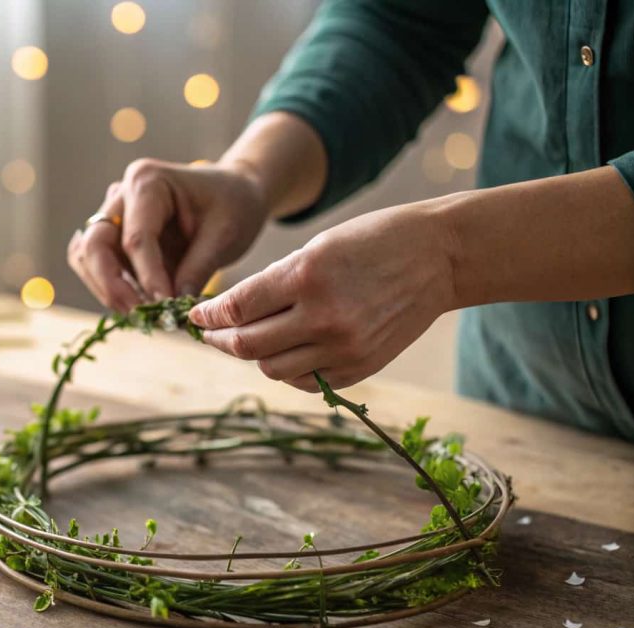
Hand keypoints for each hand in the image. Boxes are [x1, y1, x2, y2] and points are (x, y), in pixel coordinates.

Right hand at [67, 159, 267, 311]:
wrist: (233, 194)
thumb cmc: (233, 205)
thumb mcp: (226, 234)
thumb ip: (197, 269)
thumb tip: (171, 307)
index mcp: (148, 182)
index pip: (136, 237)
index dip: (147, 277)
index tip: (164, 306)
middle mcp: (120, 195)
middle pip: (95, 245)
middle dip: (112, 286)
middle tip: (140, 316)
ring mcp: (113, 215)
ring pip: (86, 257)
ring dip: (106, 290)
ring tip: (140, 315)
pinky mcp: (113, 236)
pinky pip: (96, 265)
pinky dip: (109, 288)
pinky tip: (136, 305)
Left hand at [189, 200, 457, 391]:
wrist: (439, 256)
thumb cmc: (372, 241)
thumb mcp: (316, 247)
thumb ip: (274, 282)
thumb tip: (231, 313)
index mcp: (306, 276)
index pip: (237, 308)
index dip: (208, 316)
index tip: (195, 316)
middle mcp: (323, 317)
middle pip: (247, 346)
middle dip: (221, 340)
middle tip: (211, 333)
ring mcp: (344, 348)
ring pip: (273, 369)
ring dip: (253, 357)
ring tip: (249, 341)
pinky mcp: (360, 367)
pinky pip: (307, 381)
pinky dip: (289, 370)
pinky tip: (286, 353)